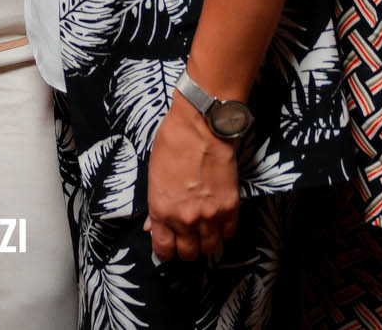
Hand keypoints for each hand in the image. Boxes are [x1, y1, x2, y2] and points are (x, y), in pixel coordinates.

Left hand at [144, 97, 238, 262]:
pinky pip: (229, 232)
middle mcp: (184, 219)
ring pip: (210, 248)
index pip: (163, 250)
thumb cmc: (172, 145)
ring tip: (204, 234)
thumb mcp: (154, 176)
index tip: (169, 248)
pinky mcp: (230, 207)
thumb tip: (151, 226)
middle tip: (187, 241)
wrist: (200, 127)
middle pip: (188, 254)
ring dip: (206, 243)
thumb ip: (154, 207)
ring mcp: (209, 215)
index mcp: (161, 211)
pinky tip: (219, 221)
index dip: (166, 252)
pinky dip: (224, 230)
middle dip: (187, 251)